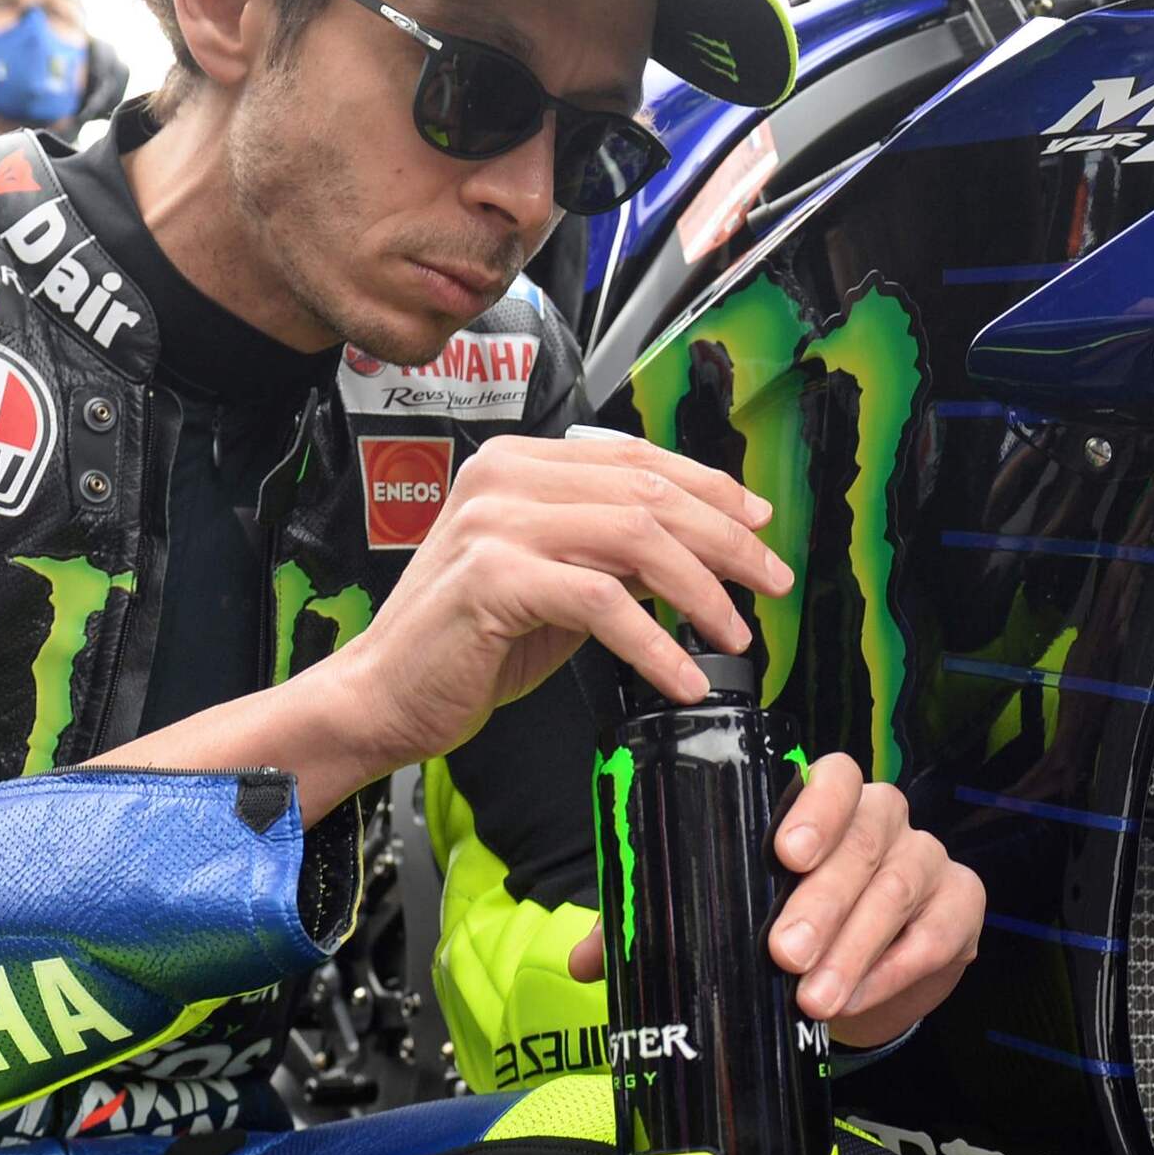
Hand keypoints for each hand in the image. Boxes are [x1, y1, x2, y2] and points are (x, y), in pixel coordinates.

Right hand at [320, 435, 781, 777]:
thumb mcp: (554, 583)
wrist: (383, 696)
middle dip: (725, 539)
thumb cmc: (466, 644)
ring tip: (734, 634)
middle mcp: (505, 478)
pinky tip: (681, 677)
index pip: (637, 459)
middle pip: (648, 492)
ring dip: (701, 590)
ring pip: (635, 538)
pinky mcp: (493, 578)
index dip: (710, 488)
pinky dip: (655, 644)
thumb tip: (701, 551)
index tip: (760, 524)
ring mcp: (496, 523)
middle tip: (770, 582)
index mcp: (520, 465)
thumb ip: (613, 555)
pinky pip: (602, 602)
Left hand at [569, 751, 983, 1048]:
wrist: (863, 977)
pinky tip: (856, 1000)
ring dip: (855, 946)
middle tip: (782, 953)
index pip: (832, 775)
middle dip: (823, 900)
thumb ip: (663, 923)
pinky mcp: (961, 908)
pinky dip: (896, 969)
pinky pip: (939, 930)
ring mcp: (927, 860)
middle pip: (864, 839)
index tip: (781, 853)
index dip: (813, 808)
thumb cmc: (787, 926)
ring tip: (813, 999)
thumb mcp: (727, 916)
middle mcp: (881, 820)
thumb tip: (591, 963)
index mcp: (822, 804)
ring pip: (900, 886)